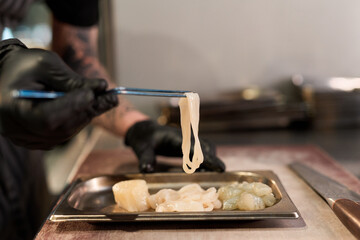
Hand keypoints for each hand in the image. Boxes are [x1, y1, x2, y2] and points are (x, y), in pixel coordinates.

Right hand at [0, 41, 117, 148]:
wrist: (8, 75)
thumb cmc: (25, 65)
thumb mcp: (46, 64)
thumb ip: (72, 79)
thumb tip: (102, 87)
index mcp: (12, 108)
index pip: (46, 117)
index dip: (71, 107)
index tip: (92, 94)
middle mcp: (16, 129)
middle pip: (59, 128)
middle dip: (87, 111)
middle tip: (111, 98)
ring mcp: (26, 138)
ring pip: (65, 133)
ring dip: (86, 116)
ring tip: (104, 99)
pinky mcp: (37, 140)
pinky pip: (64, 134)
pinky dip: (79, 120)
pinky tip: (89, 106)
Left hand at [125, 120, 224, 172]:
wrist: (142, 130)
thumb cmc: (143, 137)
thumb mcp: (142, 147)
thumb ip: (145, 157)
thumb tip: (147, 170)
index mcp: (177, 138)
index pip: (197, 149)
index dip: (209, 159)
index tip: (220, 168)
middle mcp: (185, 138)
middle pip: (206, 147)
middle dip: (213, 159)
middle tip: (216, 174)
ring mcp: (186, 141)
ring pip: (206, 147)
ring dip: (210, 158)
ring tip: (207, 173)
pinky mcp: (185, 145)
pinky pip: (200, 150)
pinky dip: (204, 159)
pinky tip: (199, 170)